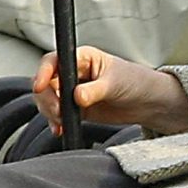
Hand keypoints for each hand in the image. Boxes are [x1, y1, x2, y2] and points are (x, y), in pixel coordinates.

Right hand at [34, 47, 187, 136]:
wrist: (146, 102)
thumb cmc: (134, 82)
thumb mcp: (115, 84)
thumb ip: (95, 90)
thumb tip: (77, 96)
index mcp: (82, 58)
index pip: (54, 61)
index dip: (43, 72)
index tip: (40, 86)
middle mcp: (73, 73)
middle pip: (45, 82)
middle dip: (47, 98)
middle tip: (58, 111)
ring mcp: (71, 91)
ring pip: (47, 99)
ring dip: (49, 111)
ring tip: (61, 121)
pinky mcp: (74, 108)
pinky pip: (56, 114)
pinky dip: (55, 122)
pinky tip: (60, 129)